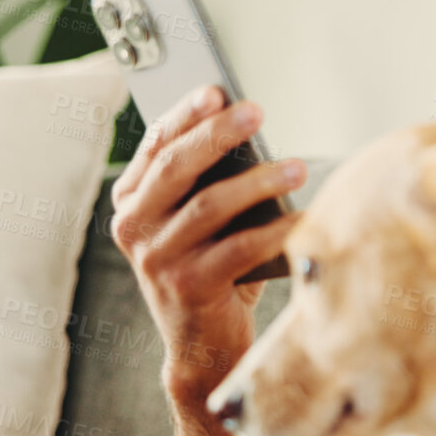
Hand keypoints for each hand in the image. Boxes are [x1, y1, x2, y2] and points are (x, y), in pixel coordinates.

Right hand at [109, 85, 305, 401]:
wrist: (202, 345)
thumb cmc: (211, 267)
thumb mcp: (200, 221)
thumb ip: (208, 181)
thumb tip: (247, 130)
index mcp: (131, 201)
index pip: (155, 146)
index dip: (184, 115)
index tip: (215, 90)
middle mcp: (133, 228)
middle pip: (177, 168)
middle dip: (217, 134)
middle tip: (255, 111)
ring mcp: (156, 260)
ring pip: (209, 206)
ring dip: (257, 181)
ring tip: (296, 166)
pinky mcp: (187, 288)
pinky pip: (239, 249)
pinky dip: (276, 230)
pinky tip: (304, 217)